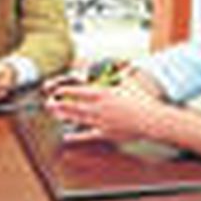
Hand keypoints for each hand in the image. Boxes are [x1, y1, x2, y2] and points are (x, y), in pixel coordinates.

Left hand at [45, 83, 160, 143]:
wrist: (152, 120)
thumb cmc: (142, 100)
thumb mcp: (129, 82)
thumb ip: (121, 73)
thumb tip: (122, 63)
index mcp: (103, 94)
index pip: (78, 91)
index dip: (65, 90)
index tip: (56, 90)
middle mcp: (99, 108)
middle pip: (73, 105)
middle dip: (59, 104)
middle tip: (48, 103)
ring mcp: (101, 122)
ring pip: (77, 119)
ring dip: (64, 116)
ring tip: (53, 114)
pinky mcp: (106, 134)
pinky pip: (87, 135)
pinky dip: (76, 136)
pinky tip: (66, 136)